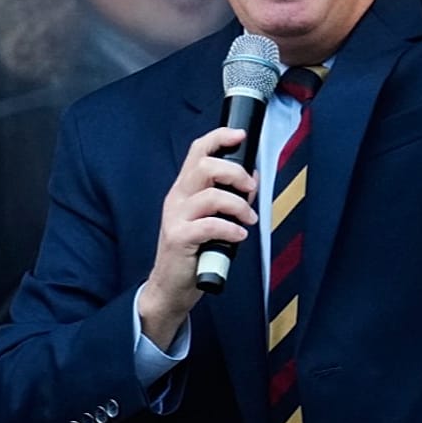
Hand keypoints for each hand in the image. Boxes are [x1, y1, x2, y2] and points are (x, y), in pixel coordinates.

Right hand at [138, 126, 257, 348]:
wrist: (170, 287)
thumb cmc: (194, 252)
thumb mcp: (209, 219)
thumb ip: (226, 198)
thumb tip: (251, 177)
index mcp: (184, 189)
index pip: (197, 151)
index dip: (219, 137)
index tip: (240, 135)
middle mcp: (177, 199)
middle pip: (204, 166)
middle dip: (235, 173)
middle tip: (250, 189)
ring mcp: (175, 218)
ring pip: (210, 196)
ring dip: (238, 206)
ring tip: (248, 220)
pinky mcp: (178, 238)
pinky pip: (210, 225)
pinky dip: (231, 228)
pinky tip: (238, 236)